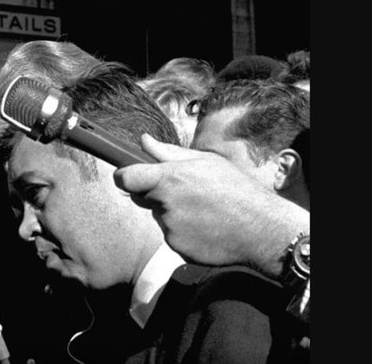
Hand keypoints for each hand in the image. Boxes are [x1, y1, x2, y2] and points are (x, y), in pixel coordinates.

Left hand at [114, 134, 307, 275]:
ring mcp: (170, 228)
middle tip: (185, 192)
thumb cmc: (237, 190)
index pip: (126, 178)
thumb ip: (168, 153)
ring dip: (173, 213)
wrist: (263, 229)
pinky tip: (206, 227)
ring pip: (160, 216)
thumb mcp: (205, 162)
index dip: (124, 176)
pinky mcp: (177, 247)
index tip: (128, 175)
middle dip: (154, 193)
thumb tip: (143, 140)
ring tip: (204, 210)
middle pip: (142, 197)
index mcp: (170, 178)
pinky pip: (172, 235)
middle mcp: (165, 204)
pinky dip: (183, 232)